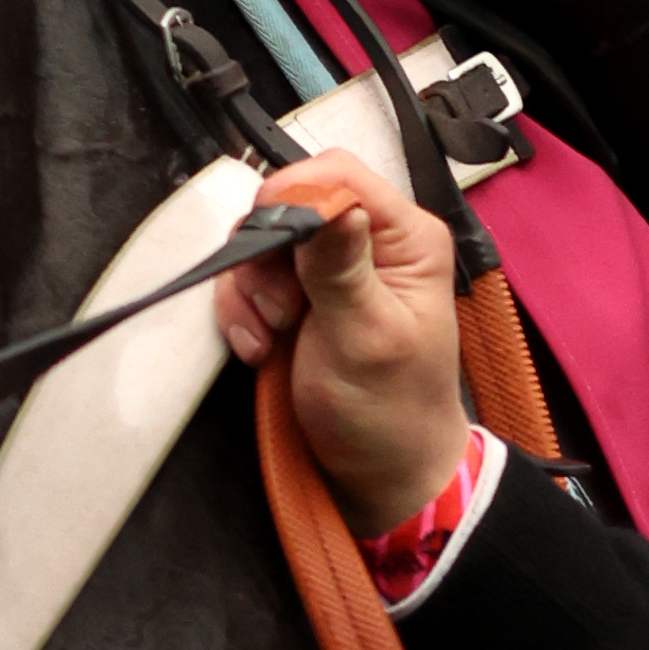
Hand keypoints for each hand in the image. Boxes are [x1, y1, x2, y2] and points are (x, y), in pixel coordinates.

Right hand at [214, 156, 471, 536]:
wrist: (378, 475)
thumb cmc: (389, 413)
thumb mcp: (365, 339)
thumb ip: (342, 268)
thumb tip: (332, 204)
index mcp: (406, 238)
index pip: (339, 174)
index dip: (294, 197)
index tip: (270, 244)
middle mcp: (369, 241)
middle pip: (289, 202)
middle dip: (266, 257)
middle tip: (278, 312)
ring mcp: (331, 268)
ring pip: (263, 241)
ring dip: (250, 291)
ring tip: (269, 339)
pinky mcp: (299, 296)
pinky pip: (250, 277)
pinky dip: (242, 311)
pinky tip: (260, 348)